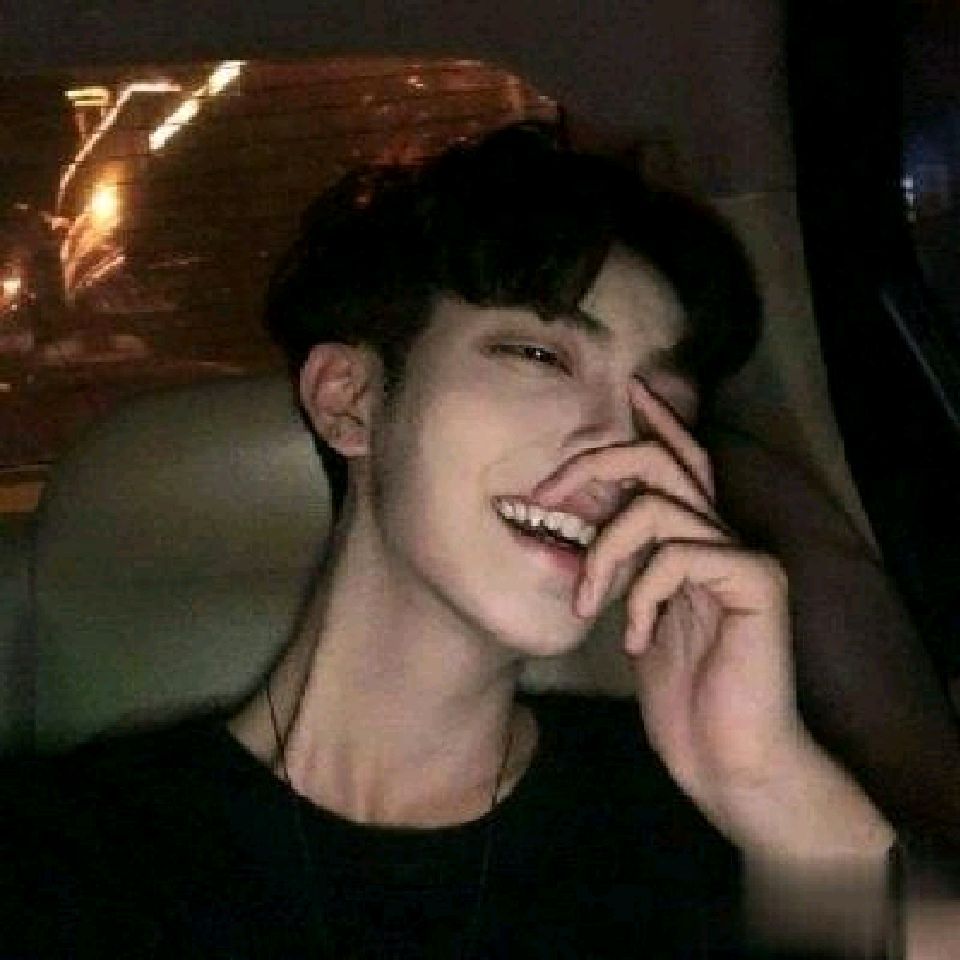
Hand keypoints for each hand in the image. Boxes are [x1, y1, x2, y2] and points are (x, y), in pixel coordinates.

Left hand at [532, 379, 887, 854]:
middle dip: (599, 462)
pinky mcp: (757, 584)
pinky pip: (681, 553)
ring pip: (660, 505)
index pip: (680, 463)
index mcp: (697, 543)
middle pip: (668, 460)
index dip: (659, 422)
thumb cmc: (683, 697)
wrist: (728, 762)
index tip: (632, 388)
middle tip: (546, 493)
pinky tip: (636, 639)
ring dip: (605, 550)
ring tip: (586, 602)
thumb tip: (588, 528)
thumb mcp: (639, 618)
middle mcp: (724, 539)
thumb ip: (628, 569)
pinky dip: (642, 593)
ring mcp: (744, 558)